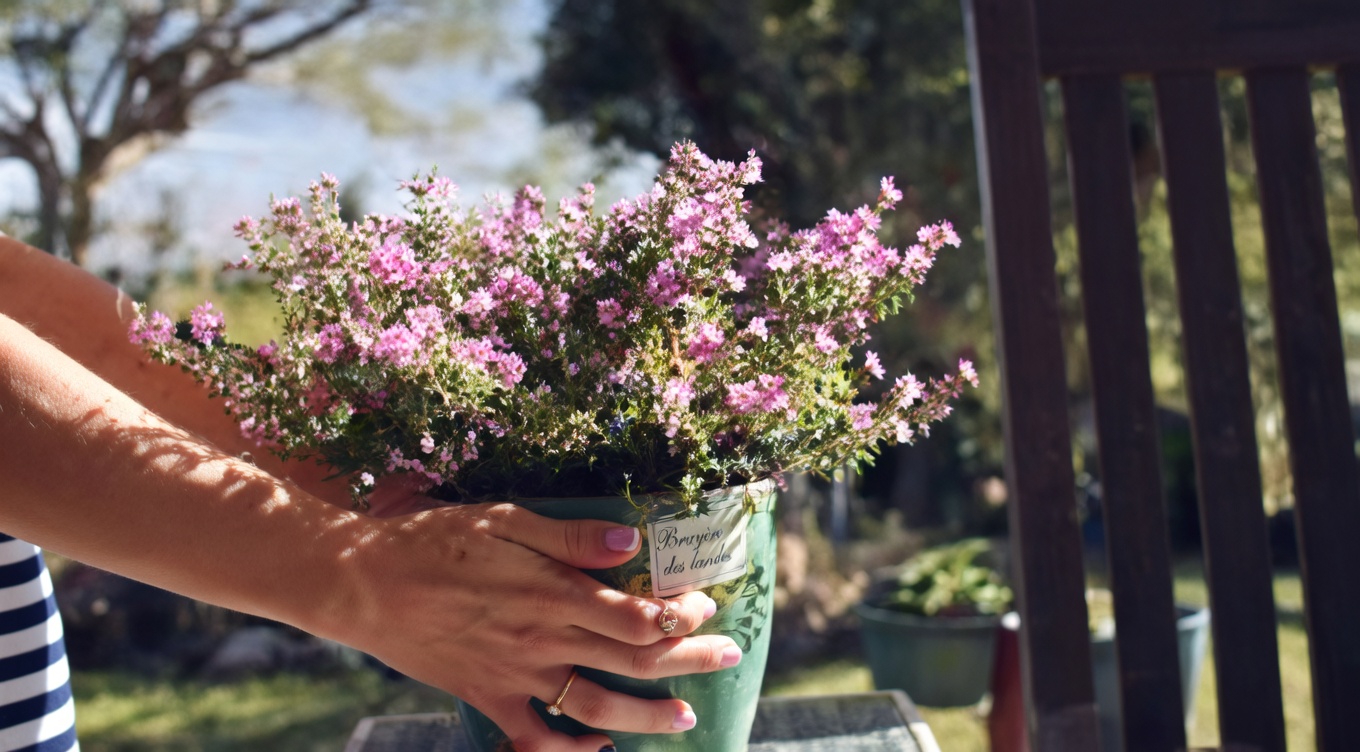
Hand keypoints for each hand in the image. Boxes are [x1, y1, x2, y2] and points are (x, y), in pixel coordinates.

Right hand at [322, 503, 738, 751]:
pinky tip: (599, 746)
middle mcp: (541, 640)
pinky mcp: (487, 696)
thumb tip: (632, 540)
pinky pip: (535, 737)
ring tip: (686, 717)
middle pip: (630, 659)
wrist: (362, 584)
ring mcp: (515, 675)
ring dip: (647, 714)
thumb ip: (571, 536)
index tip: (706, 605)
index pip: (634, 615)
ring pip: (595, 705)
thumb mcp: (504, 520)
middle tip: (729, 655)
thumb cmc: (434, 540)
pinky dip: (569, 750)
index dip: (679, 614)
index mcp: (550, 593)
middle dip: (688, 659)